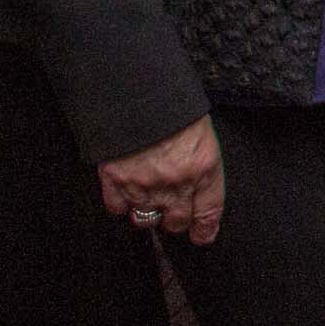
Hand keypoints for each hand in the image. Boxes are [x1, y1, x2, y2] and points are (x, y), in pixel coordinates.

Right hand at [98, 115, 223, 245]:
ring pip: (145, 219)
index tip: (203, 235)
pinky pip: (117, 208)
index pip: (210, 210)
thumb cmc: (172, 105)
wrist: (136, 90)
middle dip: (177, 219)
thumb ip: (201, 160)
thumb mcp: (201, 130)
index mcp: (203, 166)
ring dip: (148, 213)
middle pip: (177, 221)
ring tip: (149, 201)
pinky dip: (120, 204)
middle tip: (174, 213)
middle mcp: (175, 182)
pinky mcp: (114, 181)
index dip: (206, 228)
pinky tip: (125, 192)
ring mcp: (143, 184)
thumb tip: (199, 180)